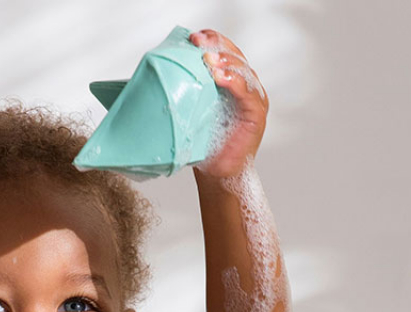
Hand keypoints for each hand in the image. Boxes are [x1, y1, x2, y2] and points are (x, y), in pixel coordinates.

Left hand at [190, 30, 268, 178]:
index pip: (224, 54)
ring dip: (225, 62)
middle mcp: (244, 86)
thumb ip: (184, 96)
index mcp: (229, 83)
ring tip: (208, 60)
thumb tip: (154, 82)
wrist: (217, 174)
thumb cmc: (204, 146)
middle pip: (234, 56)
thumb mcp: (190, 116)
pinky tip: (220, 77)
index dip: (211, 41)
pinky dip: (234, 82)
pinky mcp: (256, 113)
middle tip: (198, 43)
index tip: (192, 38)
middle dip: (216, 47)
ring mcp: (253, 98)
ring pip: (242, 70)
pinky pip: (248, 92)